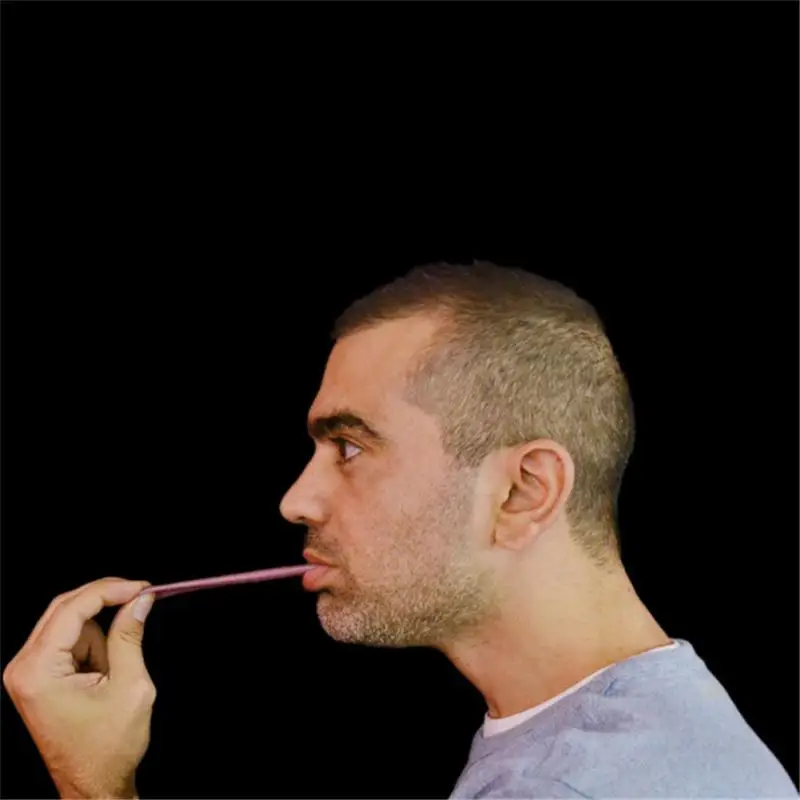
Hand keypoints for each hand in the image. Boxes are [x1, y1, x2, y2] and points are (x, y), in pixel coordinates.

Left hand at [3, 577, 157, 798]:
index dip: (110, 590)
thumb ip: (129, 636)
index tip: (142, 587)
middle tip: (141, 597)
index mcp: (38, 670)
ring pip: (71, 624)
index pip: (72, 609)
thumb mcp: (130, 686)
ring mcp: (28, 672)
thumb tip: (139, 600)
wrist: (93, 785)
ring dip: (99, 634)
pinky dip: (93, 647)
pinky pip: (70, 642)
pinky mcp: (39, 676)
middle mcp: (24, 667)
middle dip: (105, 603)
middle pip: (65, 608)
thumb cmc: (108, 748)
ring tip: (114, 672)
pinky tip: (103, 674)